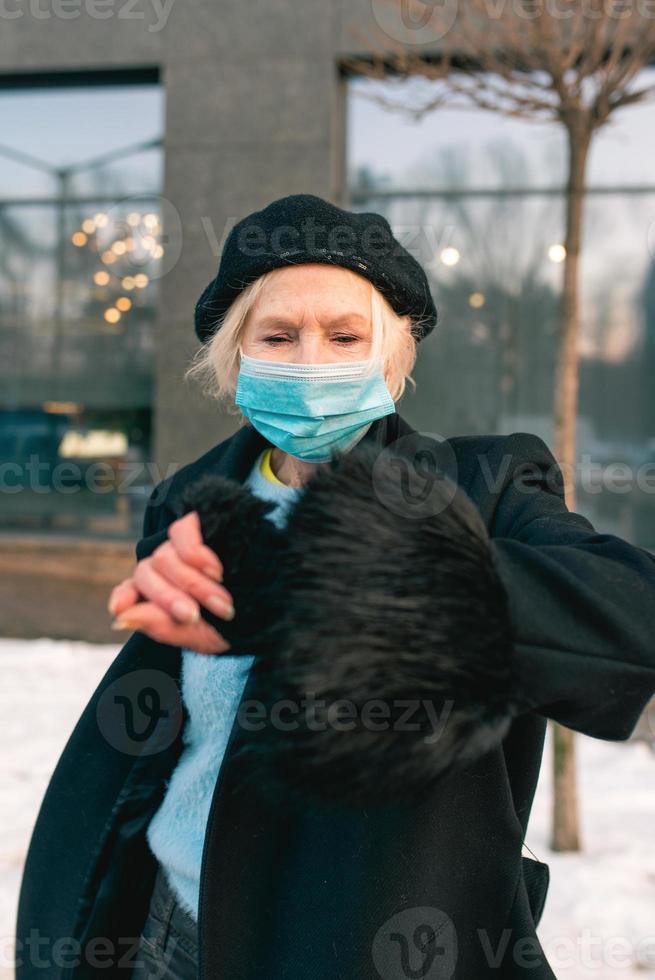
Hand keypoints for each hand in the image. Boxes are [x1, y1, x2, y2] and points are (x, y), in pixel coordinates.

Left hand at [107, 511, 234, 653]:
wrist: (288, 596)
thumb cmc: (246, 619)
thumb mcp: (205, 635)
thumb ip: (163, 627)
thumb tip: (119, 619)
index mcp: (168, 594)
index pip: (132, 589)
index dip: (125, 596)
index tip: (121, 609)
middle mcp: (171, 566)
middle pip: (147, 574)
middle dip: (168, 599)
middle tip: (194, 616)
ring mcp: (185, 544)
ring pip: (163, 557)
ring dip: (192, 584)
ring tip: (223, 603)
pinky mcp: (203, 522)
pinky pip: (182, 533)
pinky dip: (195, 554)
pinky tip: (215, 570)